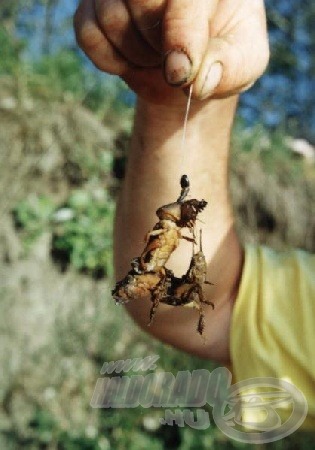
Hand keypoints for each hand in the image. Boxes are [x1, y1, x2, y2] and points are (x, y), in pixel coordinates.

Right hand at [74, 0, 268, 104]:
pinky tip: (131, 60)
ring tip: (156, 57)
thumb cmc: (222, 58)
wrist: (188, 68)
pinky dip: (110, 60)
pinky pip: (87, 33)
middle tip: (173, 62)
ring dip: (134, 55)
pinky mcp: (94, 5)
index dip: (181, 35)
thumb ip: (230, 67)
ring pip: (110, 15)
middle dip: (155, 44)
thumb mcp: (244, 65)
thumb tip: (198, 79)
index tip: (180, 75)